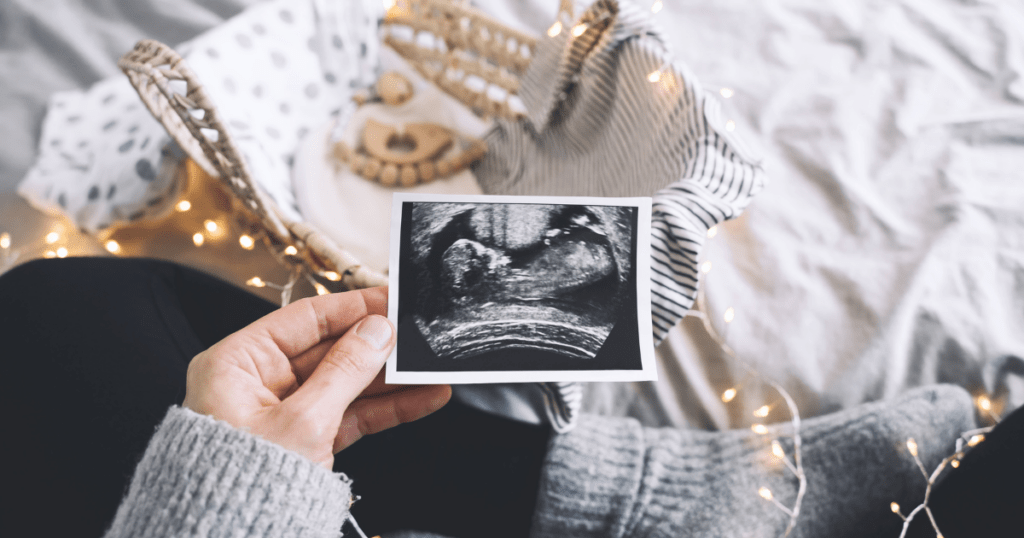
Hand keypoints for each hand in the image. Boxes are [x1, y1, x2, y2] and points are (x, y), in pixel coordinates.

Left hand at [182, 286, 450, 468]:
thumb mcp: (303, 422)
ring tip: (429, 369)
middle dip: (377, 346)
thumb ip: (345, 370)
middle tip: (416, 335)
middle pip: (329, 350)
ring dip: (390, 380)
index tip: (390, 299)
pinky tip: (421, 398)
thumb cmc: (241, 486)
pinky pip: (350, 415)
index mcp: (237, 363)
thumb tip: (376, 331)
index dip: (352, 307)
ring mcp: (282, 414)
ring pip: (346, 384)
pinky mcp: (304, 442)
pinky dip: (385, 409)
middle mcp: (256, 384)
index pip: (303, 319)